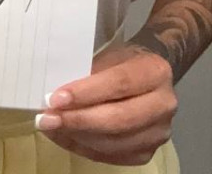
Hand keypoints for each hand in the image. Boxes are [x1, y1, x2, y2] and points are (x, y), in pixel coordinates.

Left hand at [35, 44, 177, 165]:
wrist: (149, 75)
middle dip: (78, 120)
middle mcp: (164, 105)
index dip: (86, 93)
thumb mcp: (109, 55)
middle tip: (47, 118)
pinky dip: (83, 148)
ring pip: (114, 143)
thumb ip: (89, 74)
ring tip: (51, 127)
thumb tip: (55, 96)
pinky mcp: (147, 152)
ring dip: (77, 137)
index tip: (56, 98)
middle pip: (118, 119)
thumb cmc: (124, 61)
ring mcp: (159, 133)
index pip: (119, 84)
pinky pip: (111, 157)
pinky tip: (64, 136)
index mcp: (156, 72)